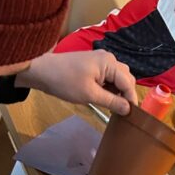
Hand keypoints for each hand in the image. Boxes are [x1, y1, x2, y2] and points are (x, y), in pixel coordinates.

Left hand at [16, 50, 136, 115]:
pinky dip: (109, 88)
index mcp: (109, 63)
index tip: (131, 116)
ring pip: (118, 78)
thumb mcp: (90, 95)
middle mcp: (108, 59)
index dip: (131, 100)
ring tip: (110, 106)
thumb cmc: (65, 81)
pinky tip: (103, 98)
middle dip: (125, 95)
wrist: (42, 71)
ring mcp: (101, 61)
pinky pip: (109, 77)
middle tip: (120, 112)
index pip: (128, 83)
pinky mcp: (94, 65)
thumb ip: (112, 102)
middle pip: (126, 79)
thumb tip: (128, 110)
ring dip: (117, 92)